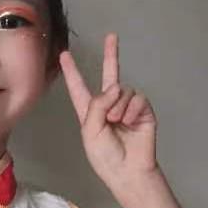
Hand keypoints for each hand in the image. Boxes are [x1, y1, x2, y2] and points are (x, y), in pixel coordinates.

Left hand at [59, 33, 158, 191]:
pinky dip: (131, 110)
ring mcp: (126, 106)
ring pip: (121, 90)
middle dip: (111, 54)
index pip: (78, 86)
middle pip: (109, 74)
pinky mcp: (143, 110)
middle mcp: (108, 104)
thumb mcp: (90, 130)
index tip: (65, 54)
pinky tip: (130, 122)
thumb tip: (116, 87)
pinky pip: (136, 98)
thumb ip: (97, 106)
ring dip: (117, 106)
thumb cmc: (105, 156)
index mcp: (89, 110)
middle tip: (111, 36)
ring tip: (117, 122)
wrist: (128, 171)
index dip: (72, 71)